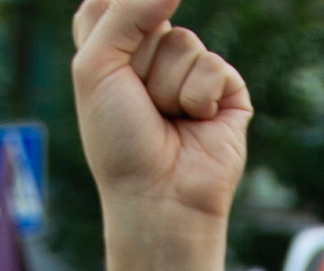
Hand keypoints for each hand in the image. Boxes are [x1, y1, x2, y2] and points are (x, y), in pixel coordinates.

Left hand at [70, 0, 249, 232]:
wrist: (158, 198)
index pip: (111, 2)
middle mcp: (152, 57)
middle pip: (148, 14)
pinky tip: (195, 124)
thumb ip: (125, 11)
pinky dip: (198, 98)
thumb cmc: (118, 141)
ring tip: (166, 118)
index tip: (121, 47)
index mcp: (113, 51)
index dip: (120, 7)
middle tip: (136, 99)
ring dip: (167, 85)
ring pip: (183, 42)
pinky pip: (213, 66)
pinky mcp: (226, 90)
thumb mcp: (96, 67)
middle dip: (139, 57)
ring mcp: (192, 72)